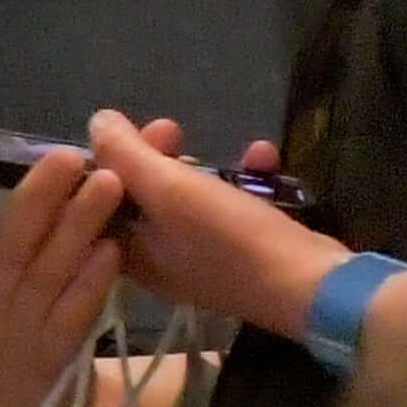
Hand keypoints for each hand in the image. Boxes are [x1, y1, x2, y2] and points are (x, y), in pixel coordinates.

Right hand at [0, 139, 122, 406]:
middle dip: (39, 197)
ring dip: (76, 227)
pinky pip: (74, 315)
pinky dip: (91, 283)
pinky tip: (111, 250)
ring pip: (48, 273)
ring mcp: (24, 332)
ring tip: (107, 185)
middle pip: (13, 243)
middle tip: (69, 155)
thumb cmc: (16, 332)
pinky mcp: (57, 359)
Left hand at [79, 112, 343, 335]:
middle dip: (155, 157)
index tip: (126, 130)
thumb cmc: (226, 237)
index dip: (106, 161)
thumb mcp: (169, 188)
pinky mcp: (240, 251)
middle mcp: (157, 260)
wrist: (309, 285)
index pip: (97, 202)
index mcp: (128, 253)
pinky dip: (242, 181)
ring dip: (200, 167)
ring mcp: (200, 258)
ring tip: (213, 146)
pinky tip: (264, 157)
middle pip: (141, 198)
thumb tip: (97, 122)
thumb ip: (126, 154)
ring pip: (186, 200)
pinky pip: (230, 208)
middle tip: (171, 128)